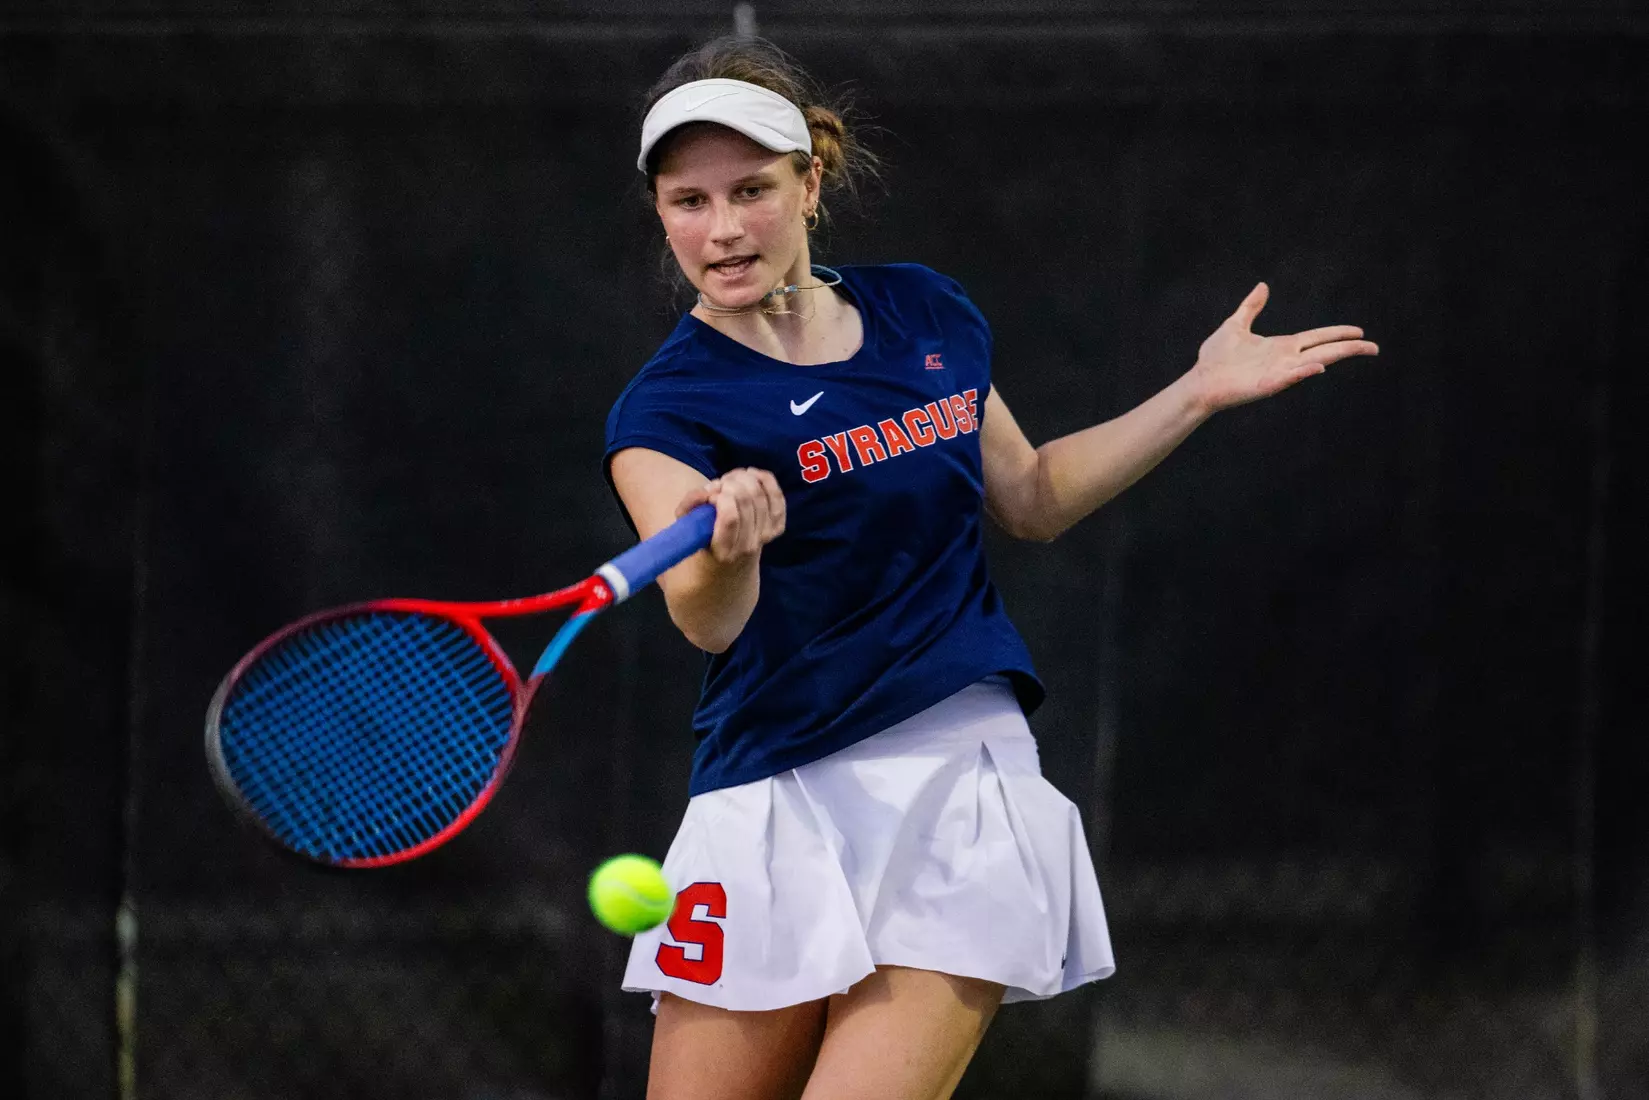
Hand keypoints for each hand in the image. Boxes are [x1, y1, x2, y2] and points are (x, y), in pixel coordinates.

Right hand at [674, 467, 786, 564]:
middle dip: (731, 483)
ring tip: (731, 479)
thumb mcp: (688, 528)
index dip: (721, 497)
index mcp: (723, 550)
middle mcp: (748, 546)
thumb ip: (688, 508)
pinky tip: (752, 475)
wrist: (731, 565)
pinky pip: (777, 496)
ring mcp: (765, 537)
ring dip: (744, 478)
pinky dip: (765, 480)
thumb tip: (705, 491)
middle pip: (747, 501)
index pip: (730, 518)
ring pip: (761, 495)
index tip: (711, 494)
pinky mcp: (777, 528)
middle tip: (720, 484)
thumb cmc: (704, 541)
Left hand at [1187, 283, 1378, 413]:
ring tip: (1360, 349)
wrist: (1200, 380)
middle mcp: (1285, 359)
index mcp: (1281, 346)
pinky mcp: (1267, 385)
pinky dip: (1304, 371)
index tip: (1359, 331)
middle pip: (1324, 350)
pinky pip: (1290, 377)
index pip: (1317, 337)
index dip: (1337, 333)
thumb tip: (1263, 286)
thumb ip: (1251, 307)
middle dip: (1349, 347)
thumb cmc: (1215, 358)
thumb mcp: (1236, 325)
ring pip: (1314, 363)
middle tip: (1374, 347)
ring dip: (1336, 356)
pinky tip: (1319, 366)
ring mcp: (1278, 373)